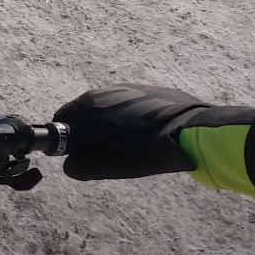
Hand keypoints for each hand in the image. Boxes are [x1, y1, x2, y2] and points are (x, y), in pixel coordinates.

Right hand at [53, 84, 209, 179]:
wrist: (194, 130)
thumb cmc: (148, 150)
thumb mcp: (113, 166)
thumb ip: (84, 166)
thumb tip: (69, 165)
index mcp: (88, 107)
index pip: (60, 121)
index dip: (65, 139)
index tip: (78, 153)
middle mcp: (101, 92)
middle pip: (81, 112)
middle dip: (84, 129)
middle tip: (101, 150)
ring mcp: (123, 87)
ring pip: (103, 107)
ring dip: (104, 122)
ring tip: (124, 141)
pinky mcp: (144, 88)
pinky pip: (123, 102)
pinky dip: (124, 115)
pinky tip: (141, 130)